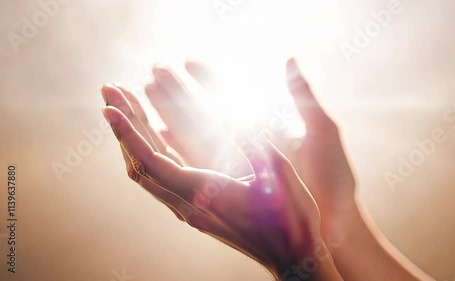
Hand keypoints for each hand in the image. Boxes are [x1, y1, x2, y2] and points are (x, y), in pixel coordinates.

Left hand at [100, 85, 341, 279]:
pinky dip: (147, 154)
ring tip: (122, 107)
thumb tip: (232, 115)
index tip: (109, 108)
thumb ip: (253, 144)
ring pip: (147, 174)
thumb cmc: (291, 219)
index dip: (128, 134)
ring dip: (131, 140)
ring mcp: (190, 211)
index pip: (152, 162)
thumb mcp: (279, 175)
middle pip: (140, 165)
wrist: (291, 257)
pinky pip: (160, 181)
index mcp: (206, 194)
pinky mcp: (195, 212)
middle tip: (109, 91)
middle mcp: (189, 205)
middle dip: (122, 127)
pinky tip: (148, 135)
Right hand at [172, 59, 356, 240]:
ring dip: (170, 113)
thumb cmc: (334, 178)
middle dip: (177, 91)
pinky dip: (177, 147)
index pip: (229, 94)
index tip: (187, 60)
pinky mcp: (231, 187)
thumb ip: (302, 94)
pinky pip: (198, 164)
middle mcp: (247, 145)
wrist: (337, 221)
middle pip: (203, 112)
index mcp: (266, 127)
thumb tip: (289, 57)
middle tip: (156, 70)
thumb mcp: (322, 131)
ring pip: (194, 134)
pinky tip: (159, 134)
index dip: (208, 77)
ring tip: (146, 92)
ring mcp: (236, 166)